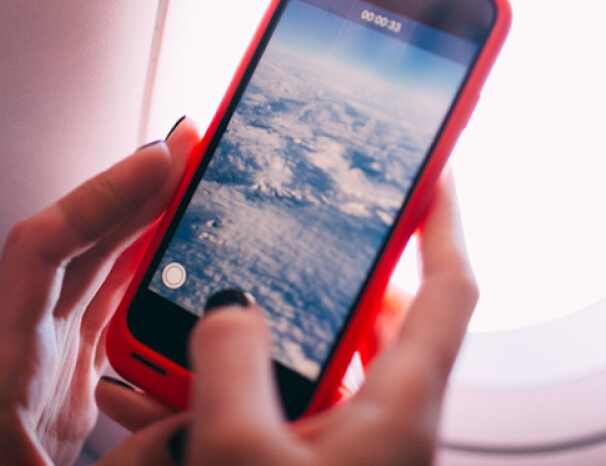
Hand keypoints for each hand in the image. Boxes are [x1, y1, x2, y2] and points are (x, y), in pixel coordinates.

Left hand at [0, 120, 196, 465]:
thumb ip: (127, 462)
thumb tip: (197, 421)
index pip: (41, 251)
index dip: (101, 198)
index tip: (158, 162)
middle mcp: (16, 354)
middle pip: (75, 250)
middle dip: (131, 196)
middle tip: (186, 155)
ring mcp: (39, 368)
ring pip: (93, 278)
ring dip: (140, 234)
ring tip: (188, 197)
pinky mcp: (61, 390)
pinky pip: (105, 318)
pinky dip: (142, 286)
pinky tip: (174, 275)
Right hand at [95, 173, 476, 464]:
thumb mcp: (245, 458)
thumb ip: (230, 368)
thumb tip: (228, 308)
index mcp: (400, 406)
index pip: (447, 287)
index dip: (443, 220)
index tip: (429, 169)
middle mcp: (383, 422)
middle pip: (366, 317)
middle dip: (314, 275)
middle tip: (272, 235)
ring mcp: (344, 449)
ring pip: (306, 366)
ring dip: (251, 339)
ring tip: (185, 317)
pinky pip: (270, 411)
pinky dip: (224, 392)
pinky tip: (157, 395)